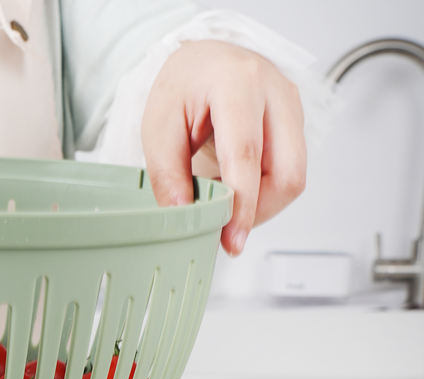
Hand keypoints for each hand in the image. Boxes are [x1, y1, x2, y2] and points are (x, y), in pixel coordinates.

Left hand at [142, 39, 305, 255]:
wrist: (204, 63)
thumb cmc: (182, 89)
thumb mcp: (158, 127)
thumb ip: (167, 173)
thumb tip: (181, 215)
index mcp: (238, 84)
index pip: (247, 155)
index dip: (241, 205)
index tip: (231, 239)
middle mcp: (275, 92)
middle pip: (287, 172)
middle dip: (258, 212)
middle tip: (226, 231)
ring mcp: (291, 108)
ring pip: (292, 177)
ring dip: (260, 204)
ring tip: (224, 202)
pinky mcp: (294, 124)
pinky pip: (288, 171)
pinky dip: (263, 192)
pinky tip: (236, 189)